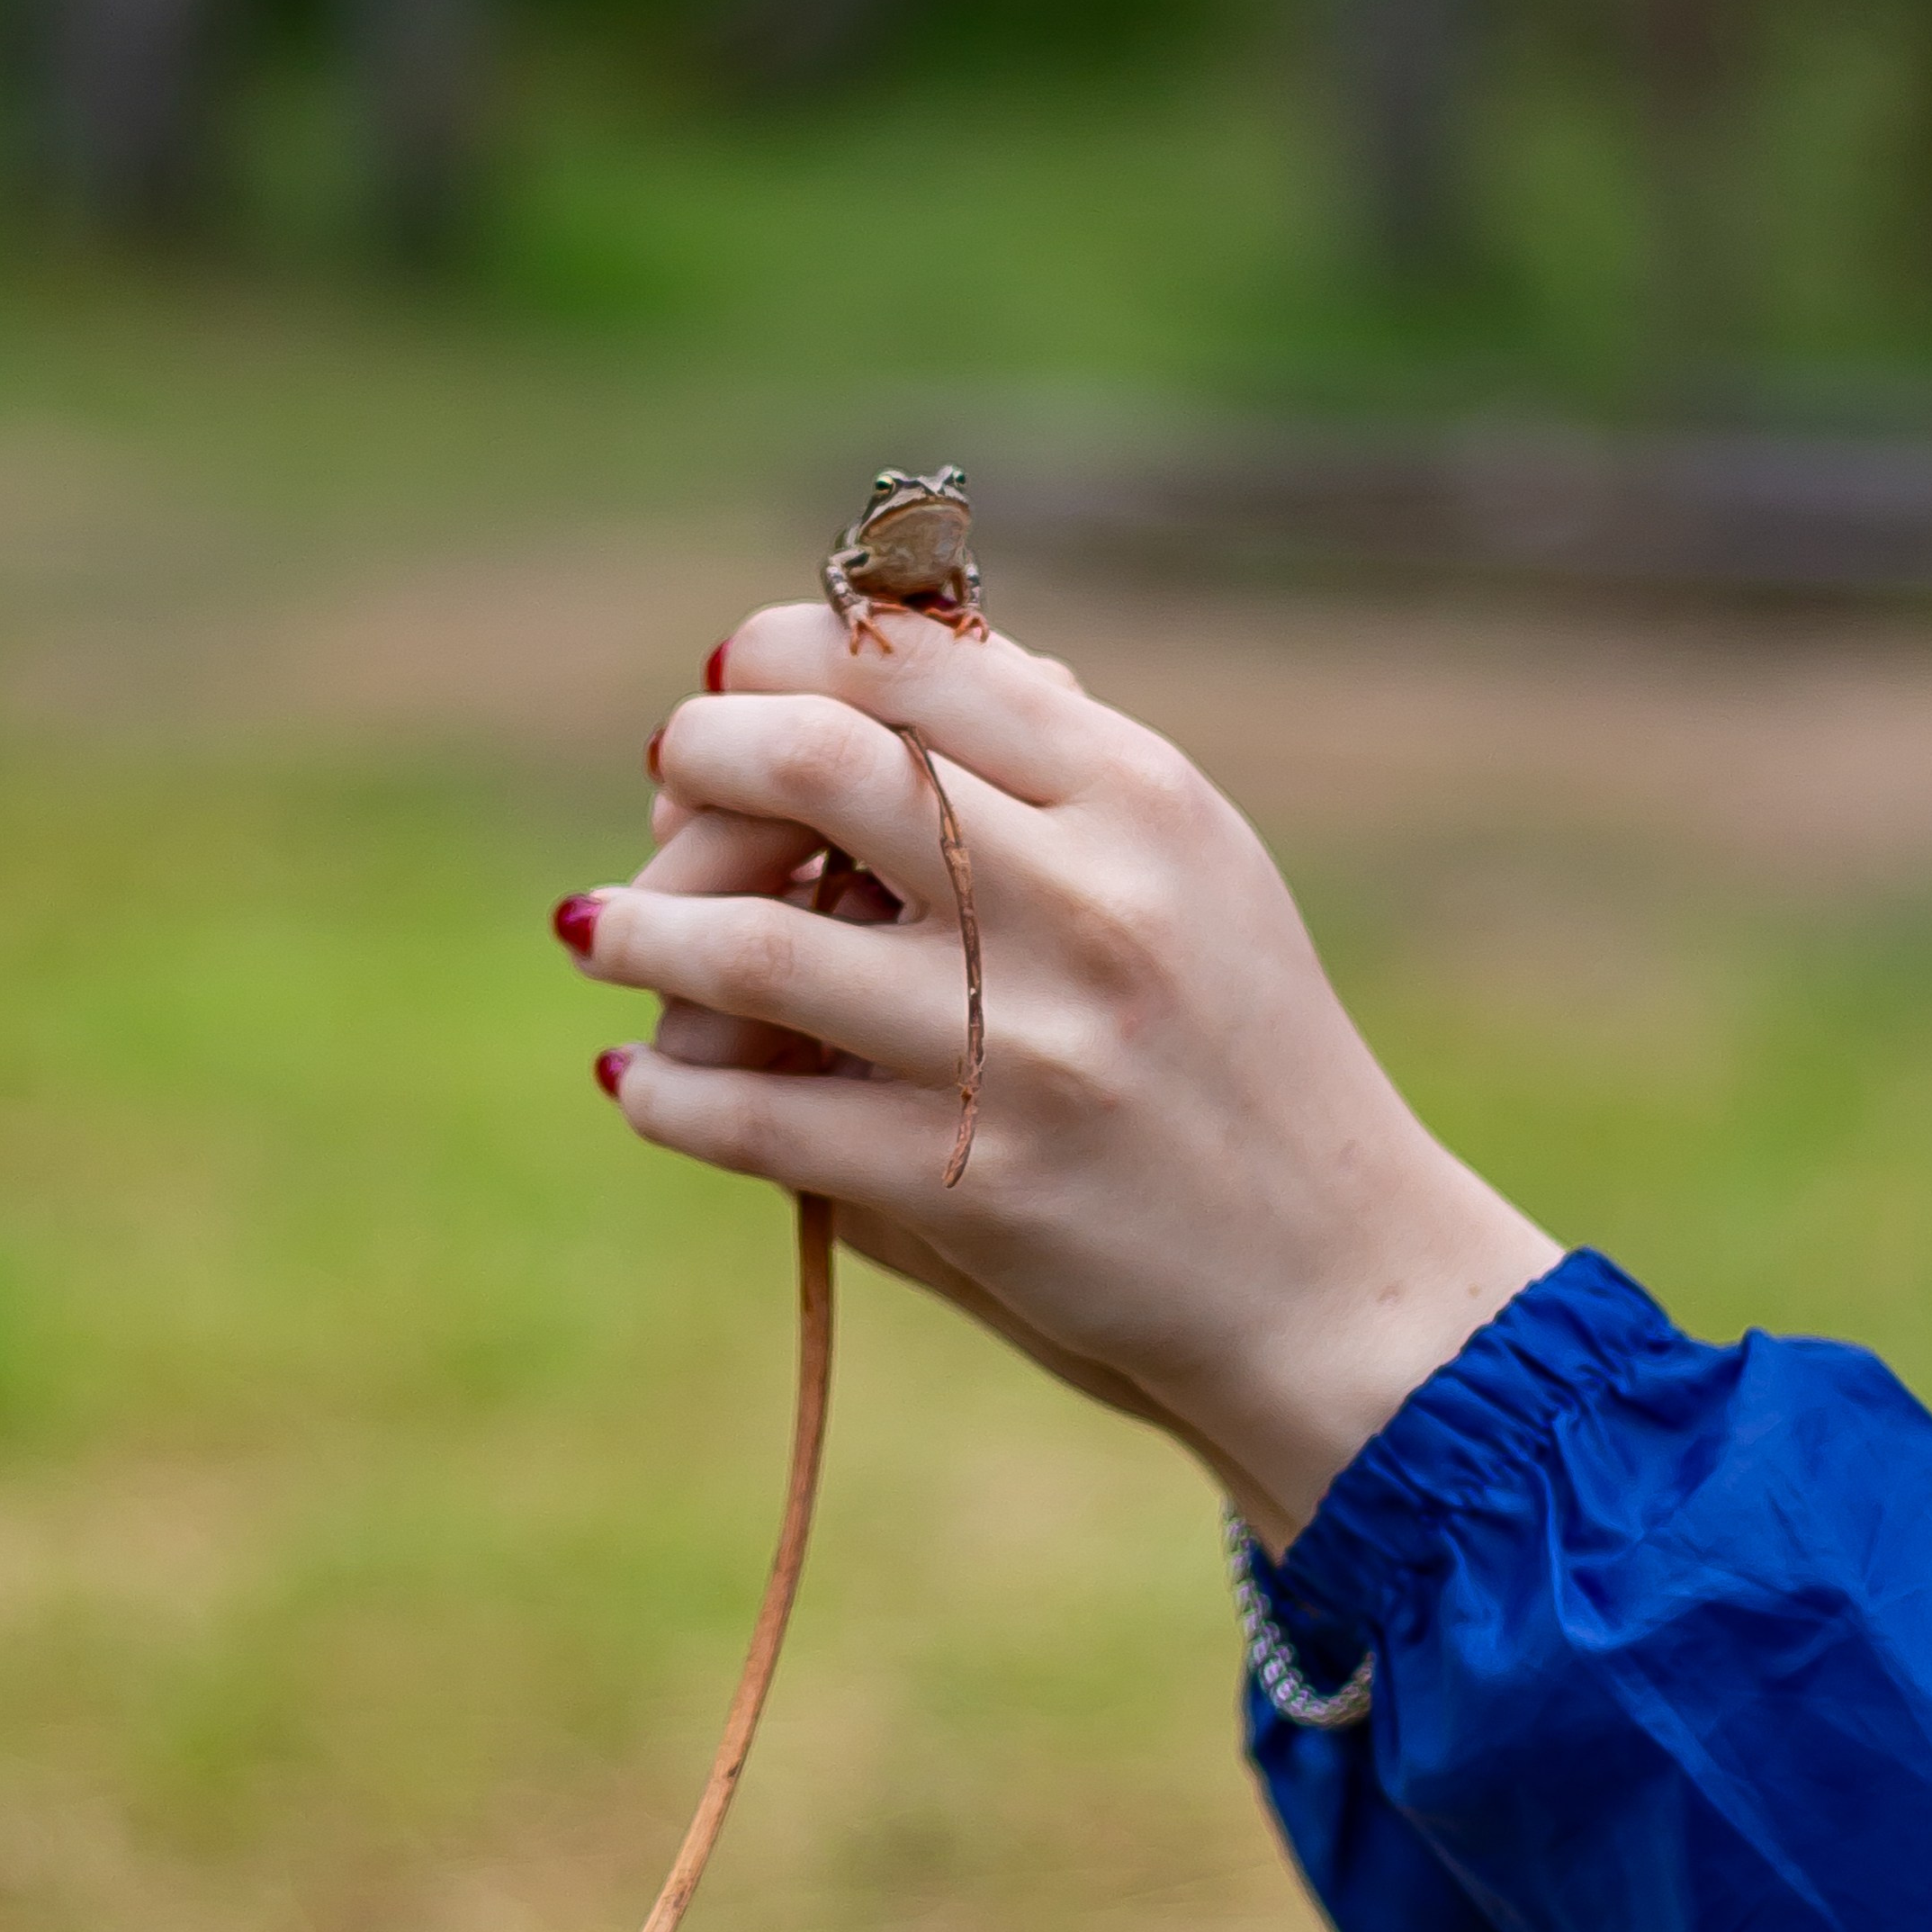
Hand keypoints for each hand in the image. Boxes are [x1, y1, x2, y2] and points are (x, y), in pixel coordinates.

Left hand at [568, 604, 1560, 1549]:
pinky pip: (752, 1117)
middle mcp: (1083, 902)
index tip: (732, 691)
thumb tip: (854, 673)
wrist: (1335, 1274)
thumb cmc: (1236, 1053)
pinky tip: (639, 1077)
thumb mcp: (1189, 867)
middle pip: (811, 763)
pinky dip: (664, 1089)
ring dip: (638, 925)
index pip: (906, 662)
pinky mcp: (968, 1187)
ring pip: (750, 943)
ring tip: (596, 928)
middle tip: (661, 792)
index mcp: (1137, 796)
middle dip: (695, 760)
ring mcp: (1022, 1050)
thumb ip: (1041, 769)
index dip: (779, 657)